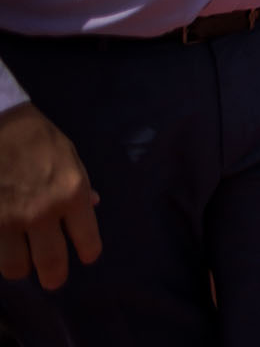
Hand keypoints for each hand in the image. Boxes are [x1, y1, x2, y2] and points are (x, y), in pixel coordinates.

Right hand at [0, 104, 101, 288]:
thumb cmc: (37, 138)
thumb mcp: (69, 157)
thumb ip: (80, 187)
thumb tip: (94, 206)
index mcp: (72, 194)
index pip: (87, 240)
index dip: (87, 252)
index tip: (85, 256)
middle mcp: (42, 213)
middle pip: (51, 265)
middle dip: (54, 276)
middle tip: (52, 277)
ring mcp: (8, 220)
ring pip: (15, 268)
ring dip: (20, 266)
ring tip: (22, 258)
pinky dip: (0, 253)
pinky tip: (4, 245)